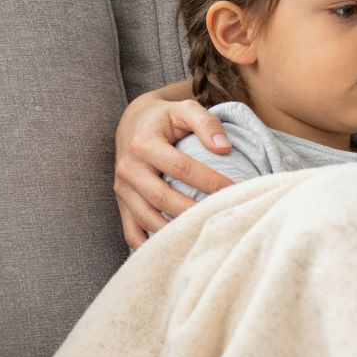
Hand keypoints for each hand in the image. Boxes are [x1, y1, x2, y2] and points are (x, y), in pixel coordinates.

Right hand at [113, 89, 236, 248]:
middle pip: (162, 197)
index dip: (208, 180)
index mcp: (143, 144)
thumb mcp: (185, 109)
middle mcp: (128, 168)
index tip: (234, 189)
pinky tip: (177, 247)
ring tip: (204, 233)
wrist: (133, 124)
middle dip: (193, 210)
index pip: (179, 167)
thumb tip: (224, 148)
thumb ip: (206, 123)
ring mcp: (122, 190)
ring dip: (175, 231)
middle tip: (222, 215)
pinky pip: (132, 233)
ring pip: (147, 219)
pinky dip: (151, 245)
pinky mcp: (121, 204)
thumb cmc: (166, 117)